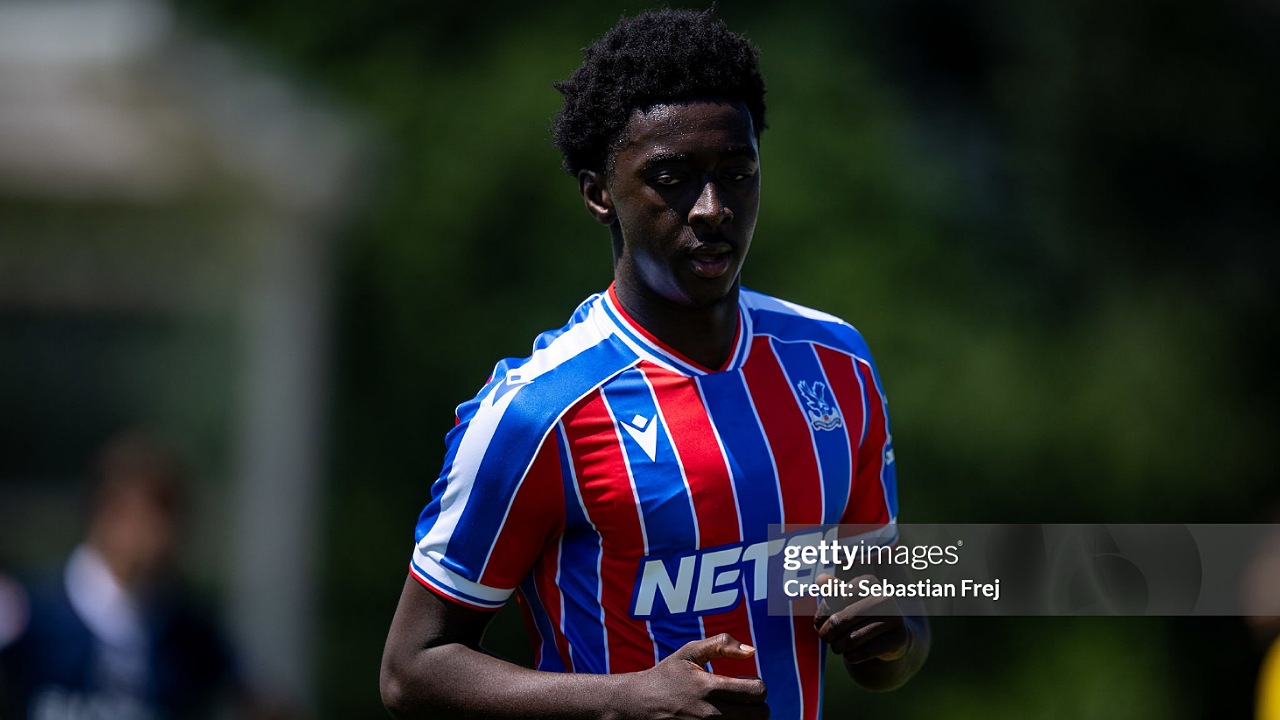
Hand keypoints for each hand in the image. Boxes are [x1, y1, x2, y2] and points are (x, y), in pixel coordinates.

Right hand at [615, 633, 768, 719]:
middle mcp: (711, 713)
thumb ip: (722, 645)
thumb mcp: (689, 652)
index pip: (757, 691)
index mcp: (710, 688)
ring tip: (734, 706)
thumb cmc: (667, 675)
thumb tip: (752, 651)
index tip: (744, 681)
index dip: (757, 684)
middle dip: (757, 703)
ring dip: (748, 716)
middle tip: (742, 696)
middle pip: (761, 714)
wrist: (640, 704)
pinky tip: (724, 715)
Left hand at [812, 573, 910, 664]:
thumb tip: (820, 579)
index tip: (818, 622)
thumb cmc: (860, 616)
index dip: (822, 614)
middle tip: (824, 638)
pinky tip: (849, 655)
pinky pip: (867, 651)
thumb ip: (831, 591)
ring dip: (838, 647)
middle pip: (841, 620)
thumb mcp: (845, 602)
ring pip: (853, 638)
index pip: (835, 599)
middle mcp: (884, 596)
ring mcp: (894, 616)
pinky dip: (852, 656)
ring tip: (837, 648)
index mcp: (868, 582)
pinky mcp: (899, 637)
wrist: (889, 637)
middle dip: (827, 633)